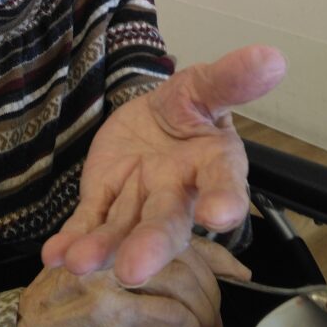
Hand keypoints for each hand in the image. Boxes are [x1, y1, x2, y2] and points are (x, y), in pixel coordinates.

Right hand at [16, 236, 249, 326]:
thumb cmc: (56, 316)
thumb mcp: (93, 280)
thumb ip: (128, 268)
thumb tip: (186, 285)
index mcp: (110, 231)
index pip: (173, 229)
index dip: (212, 251)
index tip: (239, 272)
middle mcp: (109, 243)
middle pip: (184, 254)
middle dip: (211, 289)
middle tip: (216, 322)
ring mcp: (108, 273)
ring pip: (183, 282)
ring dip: (202, 316)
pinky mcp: (108, 309)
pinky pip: (168, 315)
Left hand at [42, 43, 285, 286]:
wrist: (152, 116)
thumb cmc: (188, 106)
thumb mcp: (204, 85)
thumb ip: (230, 78)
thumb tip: (272, 57)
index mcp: (213, 164)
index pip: (223, 183)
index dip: (223, 200)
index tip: (219, 215)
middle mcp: (178, 193)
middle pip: (167, 222)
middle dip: (150, 244)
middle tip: (132, 269)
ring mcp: (139, 202)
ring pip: (123, 230)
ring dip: (102, 248)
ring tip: (78, 262)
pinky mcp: (104, 202)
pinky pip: (88, 224)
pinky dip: (72, 240)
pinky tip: (55, 255)